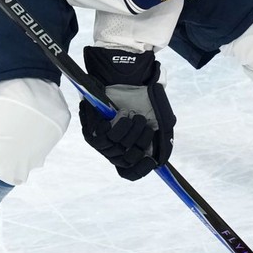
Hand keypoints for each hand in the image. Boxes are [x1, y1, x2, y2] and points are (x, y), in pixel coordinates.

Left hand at [79, 46, 175, 180]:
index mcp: (127, 150)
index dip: (140, 170)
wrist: (128, 80)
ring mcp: (101, 142)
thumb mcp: (158, 122)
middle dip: (141, 143)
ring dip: (132, 132)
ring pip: (118, 149)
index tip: (152, 161)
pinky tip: (124, 115)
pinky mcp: (91, 130)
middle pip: (126, 161)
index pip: (129, 172)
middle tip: (146, 126)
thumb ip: (161, 141)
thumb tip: (160, 161)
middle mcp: (113, 149)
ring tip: (138, 117)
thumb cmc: (142, 101)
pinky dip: (120, 127)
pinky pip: (106, 137)